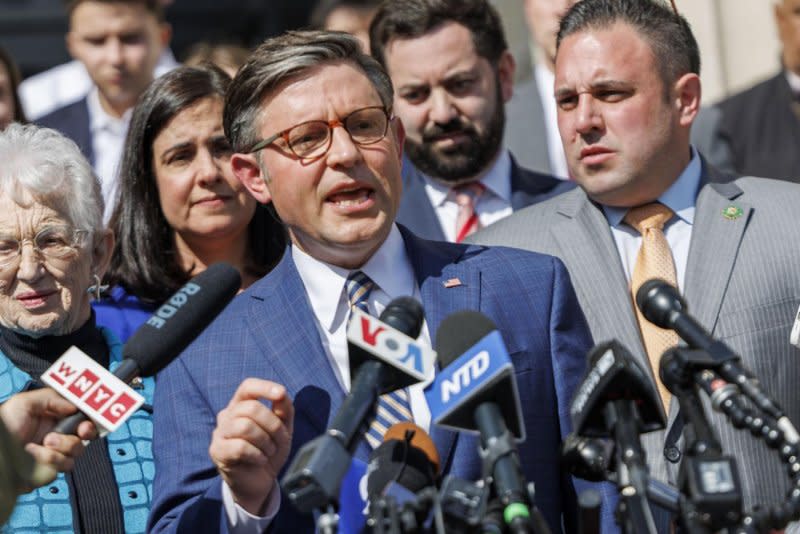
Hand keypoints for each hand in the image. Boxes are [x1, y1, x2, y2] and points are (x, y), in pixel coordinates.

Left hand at [0, 388, 96, 479]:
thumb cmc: (4, 425)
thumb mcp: (24, 402)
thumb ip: (51, 399)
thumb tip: (74, 407)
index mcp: (56, 418)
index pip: (82, 416)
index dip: (90, 417)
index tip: (88, 418)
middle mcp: (59, 435)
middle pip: (88, 434)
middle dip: (88, 431)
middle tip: (81, 430)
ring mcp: (56, 453)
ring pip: (78, 450)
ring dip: (64, 445)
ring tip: (45, 442)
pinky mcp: (50, 470)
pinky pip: (63, 465)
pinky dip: (51, 458)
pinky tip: (34, 453)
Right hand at [209, 378, 293, 514]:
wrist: (261, 482)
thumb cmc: (270, 451)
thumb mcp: (283, 428)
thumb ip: (284, 409)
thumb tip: (281, 394)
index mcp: (242, 405)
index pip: (248, 387)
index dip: (264, 387)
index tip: (281, 393)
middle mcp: (227, 415)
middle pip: (251, 408)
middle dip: (273, 425)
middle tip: (279, 441)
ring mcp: (219, 433)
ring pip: (245, 426)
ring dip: (265, 441)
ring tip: (269, 451)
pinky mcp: (217, 452)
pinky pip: (240, 447)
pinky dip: (257, 455)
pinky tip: (260, 460)